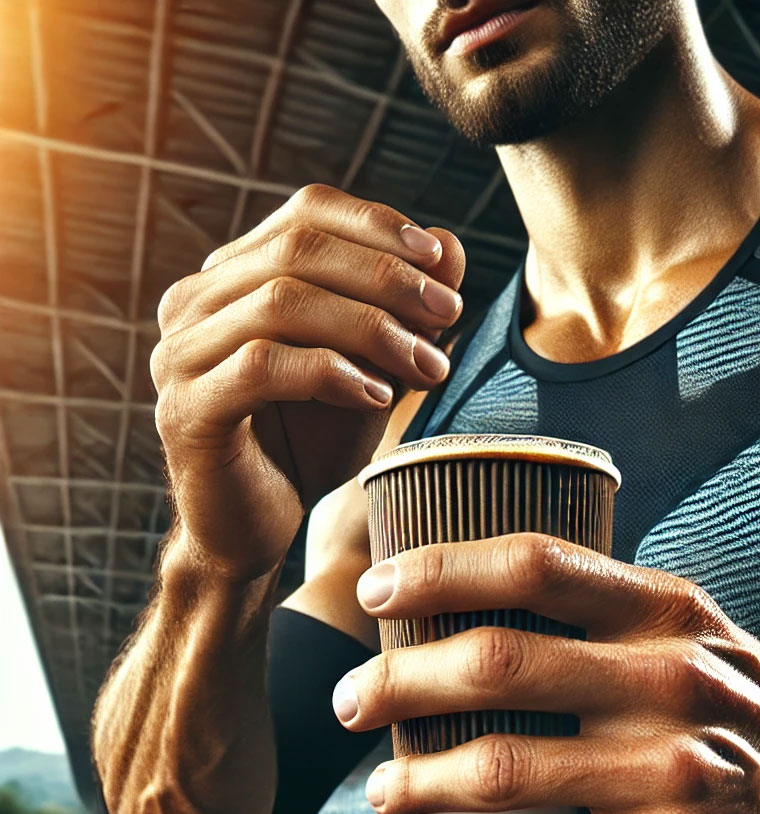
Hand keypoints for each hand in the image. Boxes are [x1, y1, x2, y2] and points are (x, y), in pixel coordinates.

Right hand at [150, 184, 465, 579]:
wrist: (256, 527)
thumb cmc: (311, 442)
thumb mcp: (375, 366)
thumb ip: (405, 310)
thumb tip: (450, 244)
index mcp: (234, 277)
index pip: (306, 212)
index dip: (378, 225)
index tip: (441, 263)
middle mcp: (195, 302)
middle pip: (299, 249)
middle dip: (388, 278)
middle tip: (449, 314)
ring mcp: (182, 353)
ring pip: (282, 301)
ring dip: (371, 328)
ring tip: (427, 366)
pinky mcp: (187, 408)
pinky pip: (263, 366)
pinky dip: (331, 373)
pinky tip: (377, 397)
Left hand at [334, 533, 759, 813]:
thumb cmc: (757, 725)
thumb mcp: (706, 642)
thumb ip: (612, 616)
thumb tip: (486, 603)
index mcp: (671, 614)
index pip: (533, 564)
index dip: (439, 569)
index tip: (376, 591)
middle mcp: (671, 683)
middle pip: (494, 664)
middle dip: (396, 683)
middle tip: (349, 702)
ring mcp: (672, 776)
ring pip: (498, 773)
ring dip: (418, 784)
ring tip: (383, 789)